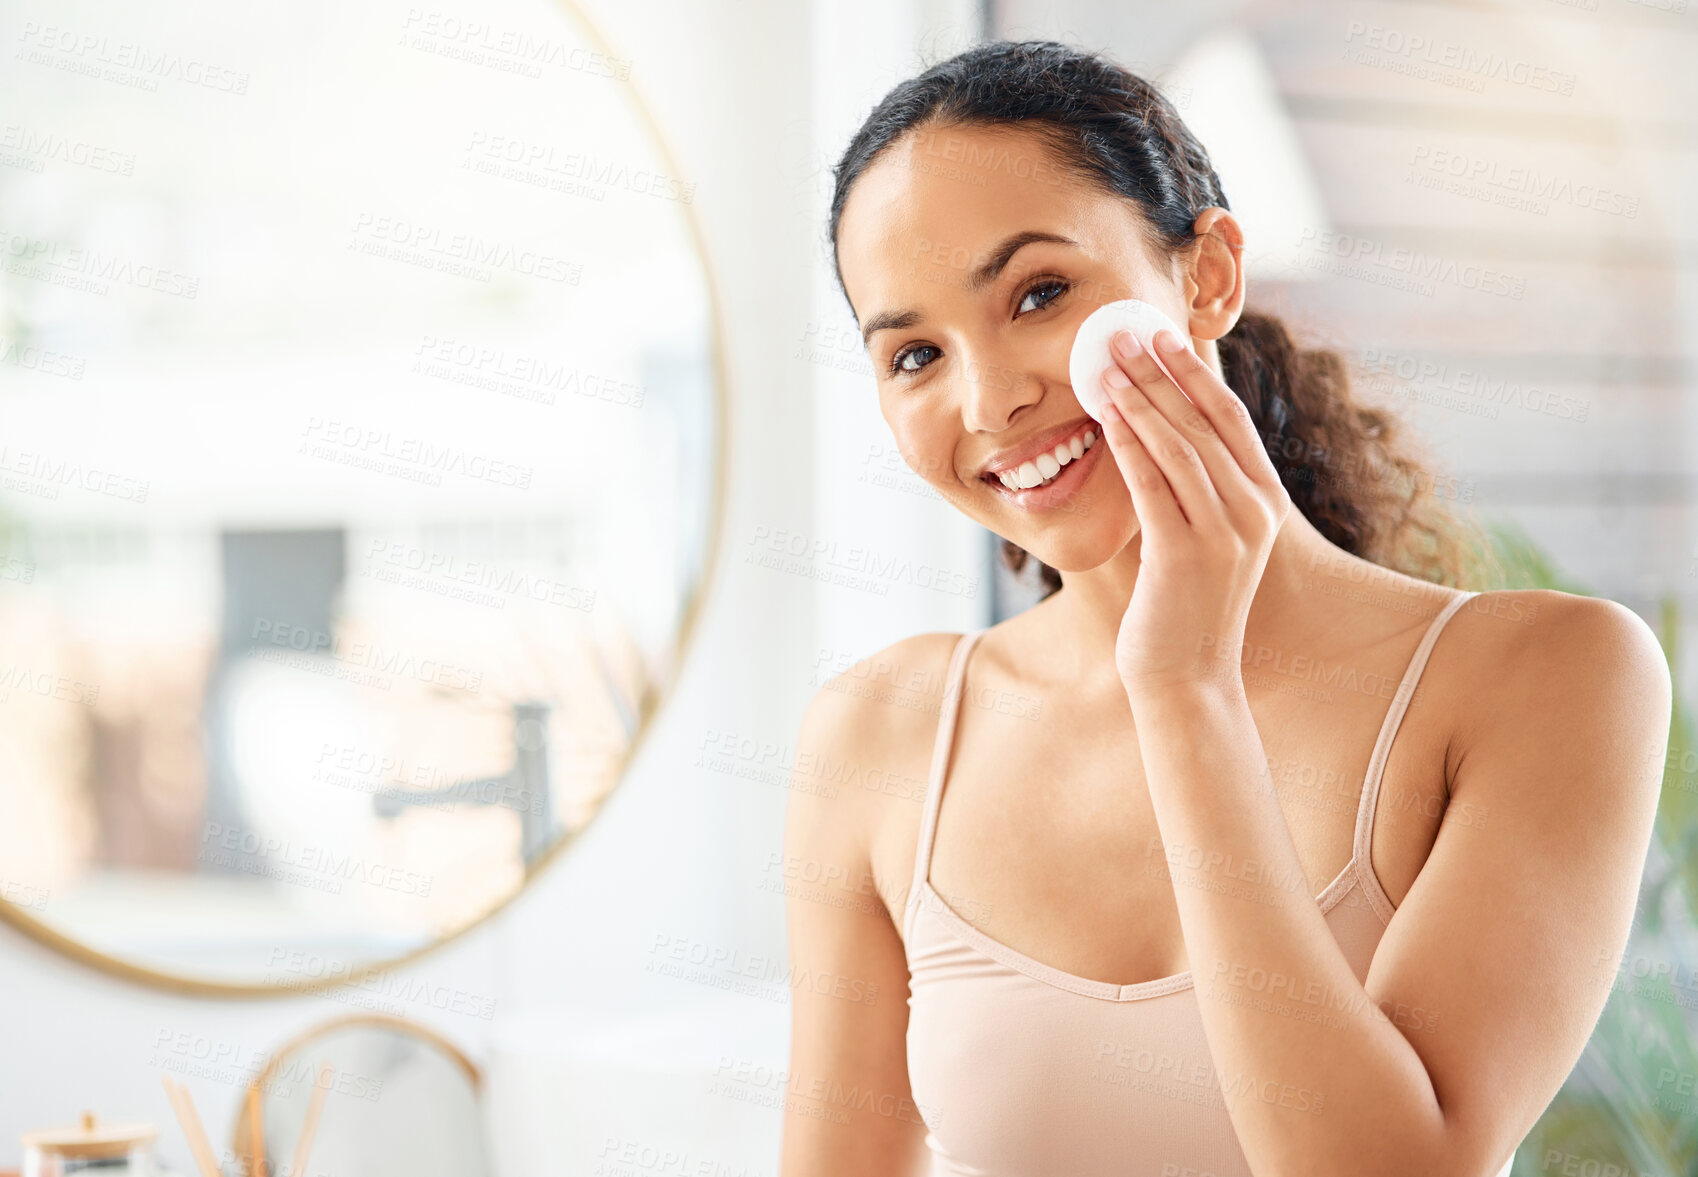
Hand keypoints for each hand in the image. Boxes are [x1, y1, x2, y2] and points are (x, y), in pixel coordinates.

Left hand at [1095, 327, 1291, 701]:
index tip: (1163, 335)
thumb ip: (1198, 490)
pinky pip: (1153, 487)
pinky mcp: (1185, 555)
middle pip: (1204, 423)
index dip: (1196, 373)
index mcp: (1266, 504)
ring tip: (1108, 366)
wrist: (1189, 677)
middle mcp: (1253, 514)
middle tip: (1126, 334)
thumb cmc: (1188, 606)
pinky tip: (1107, 419)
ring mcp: (1224, 535)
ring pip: (1179, 447)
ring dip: (1141, 401)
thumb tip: (1161, 431)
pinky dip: (1129, 446)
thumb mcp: (1207, 539)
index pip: (1231, 419)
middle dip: (1162, 373)